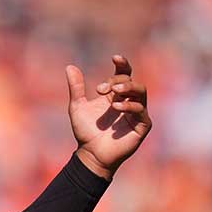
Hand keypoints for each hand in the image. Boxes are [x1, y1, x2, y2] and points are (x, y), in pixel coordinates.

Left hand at [65, 55, 151, 179]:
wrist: (90, 154)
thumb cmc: (86, 131)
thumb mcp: (77, 107)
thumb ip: (76, 88)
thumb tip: (69, 66)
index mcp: (116, 94)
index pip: (124, 74)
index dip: (123, 64)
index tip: (115, 58)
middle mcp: (129, 100)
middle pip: (131, 81)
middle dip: (118, 81)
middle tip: (101, 89)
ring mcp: (137, 112)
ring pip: (141, 92)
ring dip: (128, 88)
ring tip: (114, 91)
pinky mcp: (142, 125)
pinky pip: (141, 111)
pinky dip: (130, 106)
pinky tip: (116, 107)